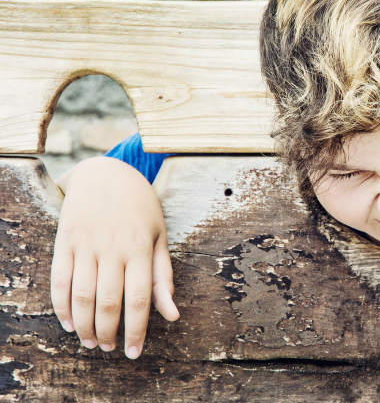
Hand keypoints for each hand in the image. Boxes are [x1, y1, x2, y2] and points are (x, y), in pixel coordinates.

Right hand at [51, 157, 178, 358]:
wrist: (104, 173)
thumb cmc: (140, 208)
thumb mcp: (160, 237)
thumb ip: (164, 277)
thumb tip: (173, 315)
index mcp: (141, 248)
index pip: (140, 299)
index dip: (137, 330)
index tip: (134, 351)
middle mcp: (113, 248)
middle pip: (109, 302)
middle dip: (109, 332)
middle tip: (109, 348)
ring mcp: (86, 244)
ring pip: (82, 295)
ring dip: (85, 325)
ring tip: (91, 341)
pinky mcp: (64, 242)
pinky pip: (59, 280)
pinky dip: (62, 306)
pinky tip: (70, 322)